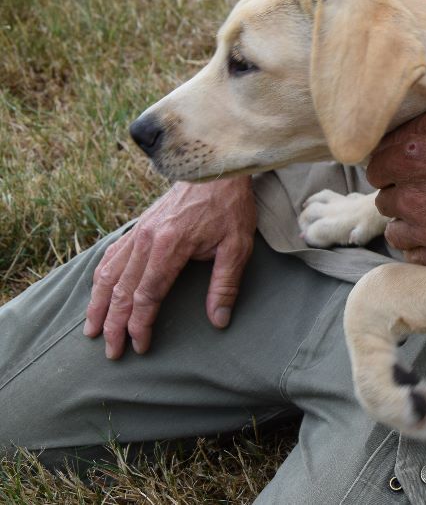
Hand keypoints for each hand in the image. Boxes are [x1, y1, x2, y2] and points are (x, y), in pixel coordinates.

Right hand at [84, 177, 256, 358]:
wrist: (217, 169)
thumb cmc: (230, 207)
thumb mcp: (238, 246)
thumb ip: (225, 285)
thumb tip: (218, 321)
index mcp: (170, 246)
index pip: (147, 295)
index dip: (140, 324)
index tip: (138, 346)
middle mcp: (147, 239)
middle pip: (121, 289)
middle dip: (113, 323)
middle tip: (110, 352)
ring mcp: (139, 231)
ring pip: (109, 273)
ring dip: (98, 304)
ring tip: (91, 329)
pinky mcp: (139, 226)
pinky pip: (112, 254)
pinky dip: (100, 277)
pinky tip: (97, 291)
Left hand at [366, 102, 425, 265]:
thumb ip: (415, 127)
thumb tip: (390, 137)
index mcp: (410, 156)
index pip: (374, 169)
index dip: (391, 168)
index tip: (406, 169)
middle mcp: (414, 194)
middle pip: (384, 200)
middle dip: (401, 193)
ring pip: (395, 231)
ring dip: (408, 222)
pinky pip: (414, 256)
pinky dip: (421, 246)